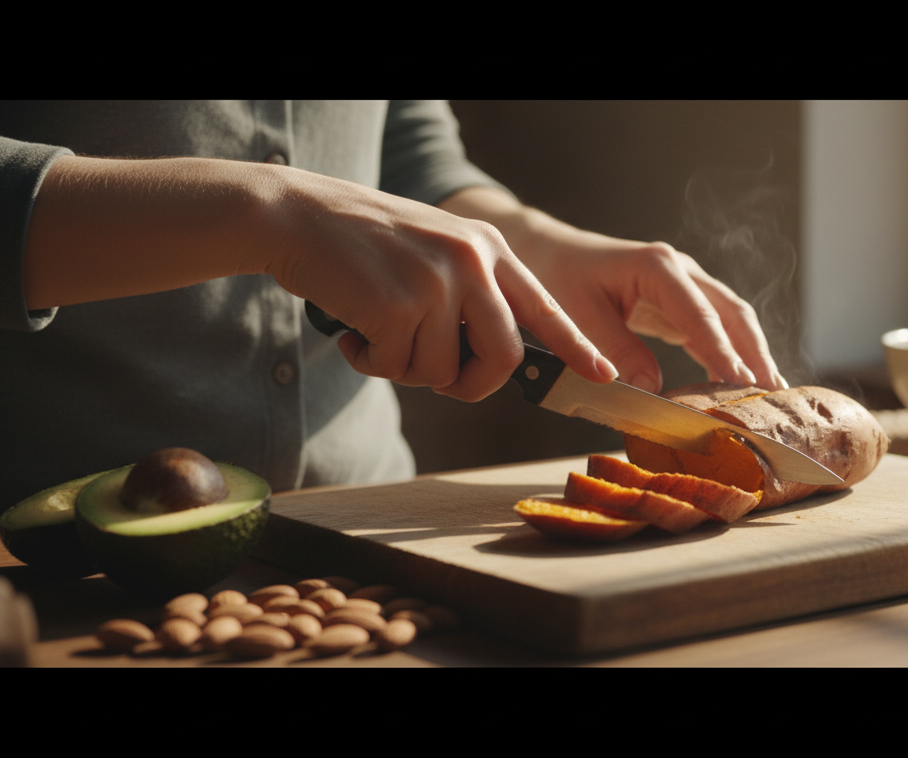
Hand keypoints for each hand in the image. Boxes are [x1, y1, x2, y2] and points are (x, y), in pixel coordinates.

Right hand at [266, 169, 616, 400]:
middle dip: (471, 385)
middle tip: (436, 378)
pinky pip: (396, 368)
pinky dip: (370, 361)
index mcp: (489, 249)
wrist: (298, 215)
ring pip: (441, 371)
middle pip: (503, 357)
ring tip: (376, 330)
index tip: (602, 374)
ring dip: (405, 368)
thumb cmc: (364, 244)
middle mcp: (472, 262)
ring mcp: (437, 282)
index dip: (575, 347)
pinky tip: (352, 329)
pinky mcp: (397, 305)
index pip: (545, 307)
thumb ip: (472, 294)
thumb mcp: (436, 251)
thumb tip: (494, 361)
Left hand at [439, 187, 785, 393]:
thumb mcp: (578, 316)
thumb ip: (615, 350)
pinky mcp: (679, 303)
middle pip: (732, 312)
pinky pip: (714, 329)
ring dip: (751, 355)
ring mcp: (684, 285)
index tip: (740, 382)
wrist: (545, 254)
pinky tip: (741, 384)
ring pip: (732, 319)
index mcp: (657, 266)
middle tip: (771, 394)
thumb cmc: (556, 277)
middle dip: (754, 353)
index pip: (700, 313)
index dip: (722, 350)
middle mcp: (680, 271)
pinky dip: (730, 355)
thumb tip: (653, 388)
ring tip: (770, 394)